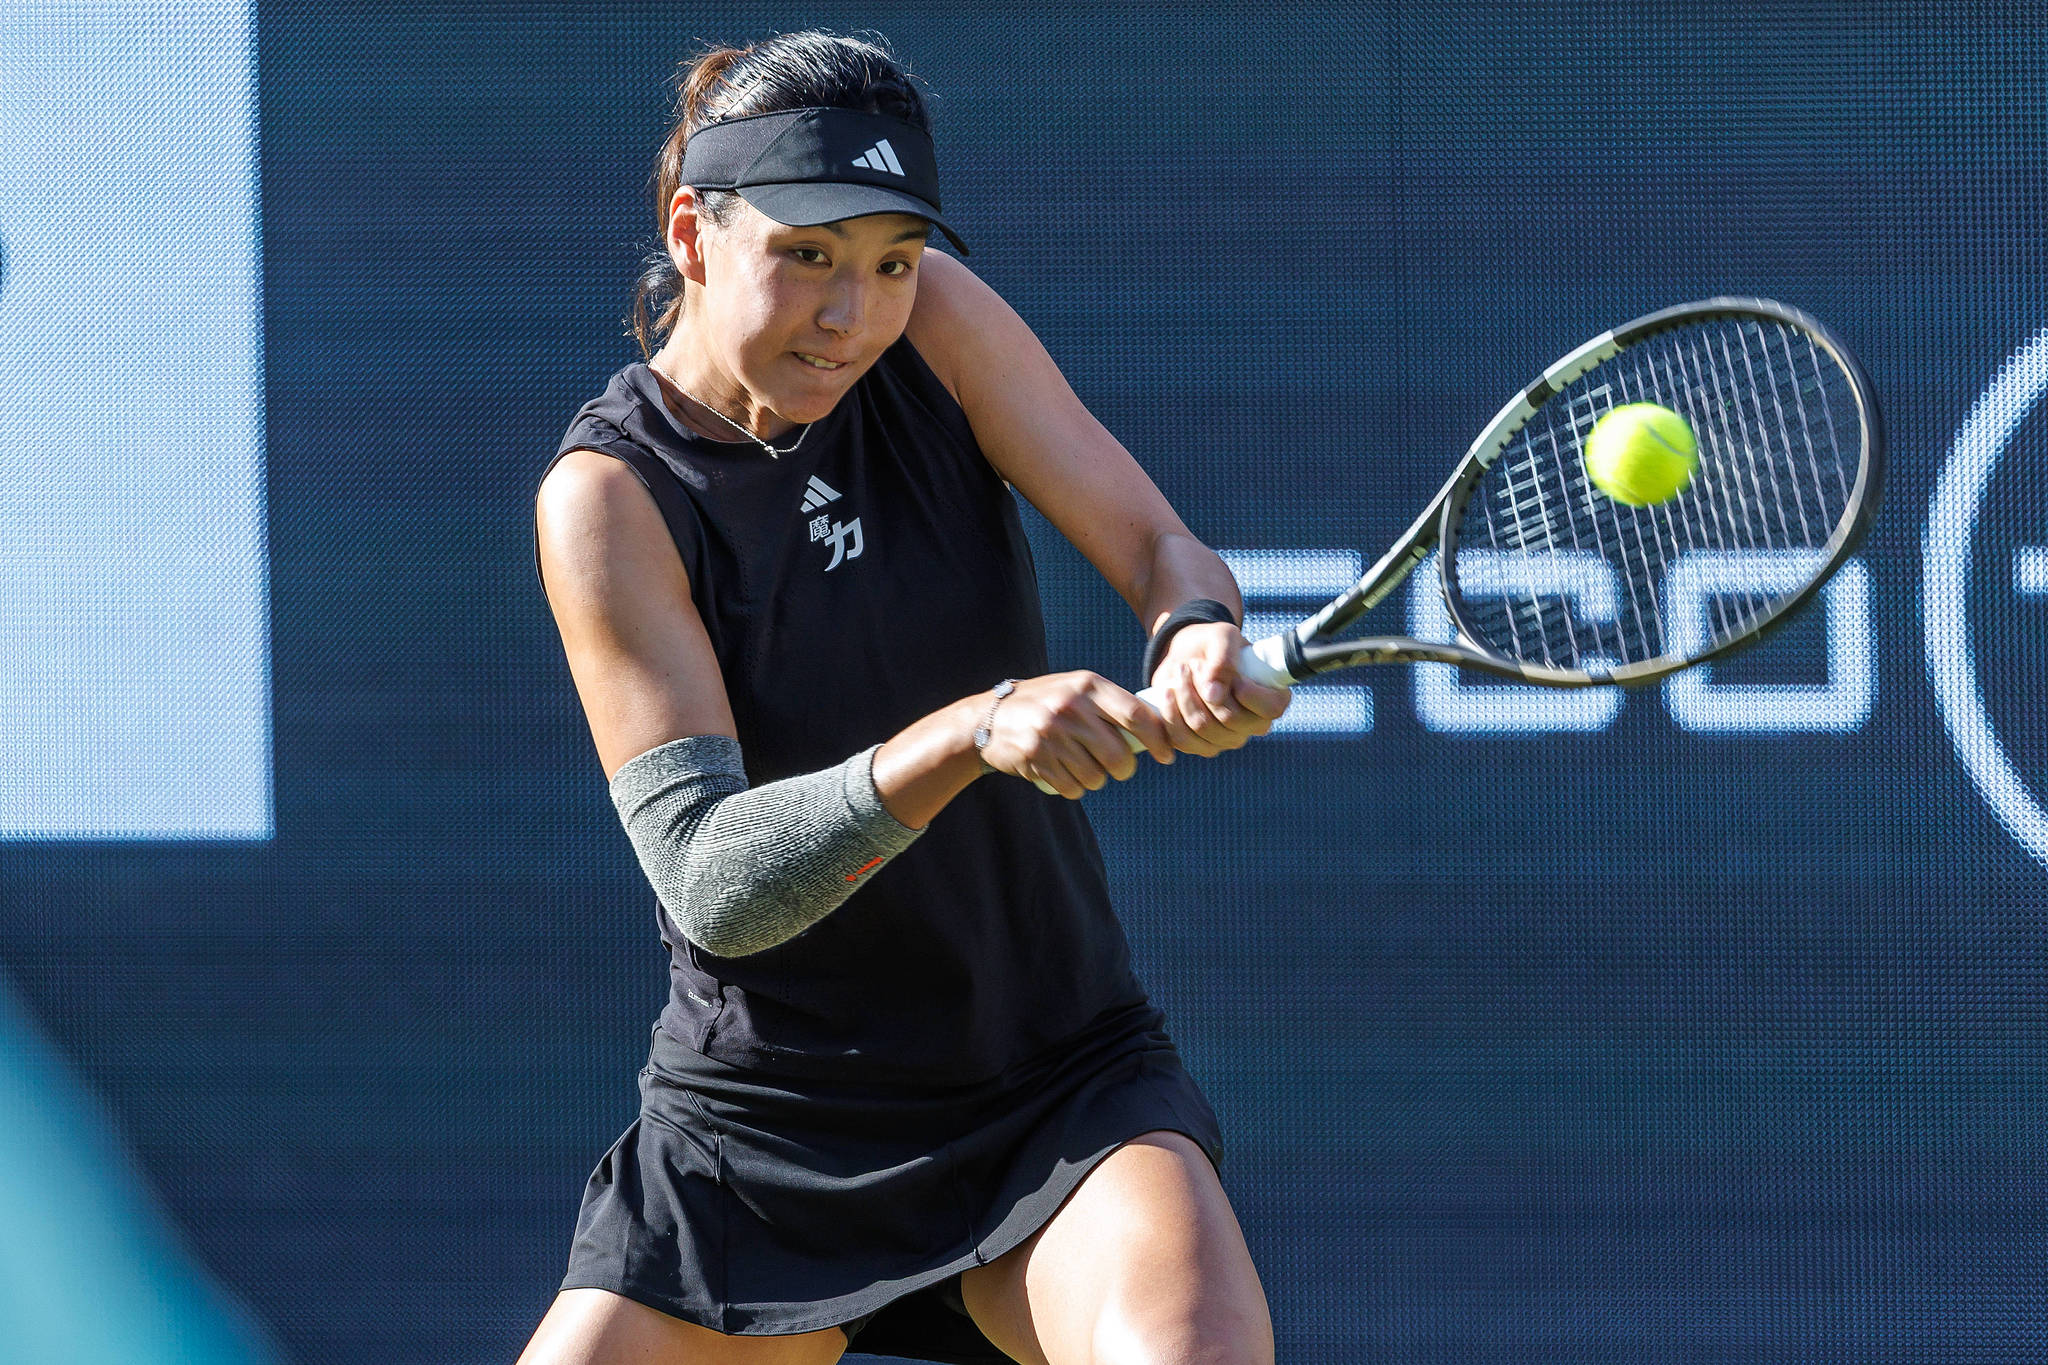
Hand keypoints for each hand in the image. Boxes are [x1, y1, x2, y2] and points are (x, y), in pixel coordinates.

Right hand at [974, 671, 1175, 799]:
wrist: (990, 717)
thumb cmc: (1046, 703)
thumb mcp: (1076, 690)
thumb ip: (1111, 705)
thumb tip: (1156, 730)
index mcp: (1087, 685)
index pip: (1136, 716)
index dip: (1158, 740)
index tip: (1166, 755)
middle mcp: (1071, 707)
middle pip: (1120, 756)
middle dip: (1124, 769)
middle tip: (1117, 767)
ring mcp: (1052, 733)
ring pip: (1097, 777)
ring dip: (1095, 779)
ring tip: (1081, 765)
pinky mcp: (1036, 757)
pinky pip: (1073, 788)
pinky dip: (1074, 787)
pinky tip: (1062, 772)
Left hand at [1147, 622, 1291, 756]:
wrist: (1186, 657)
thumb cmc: (1213, 645)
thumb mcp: (1222, 637)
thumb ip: (1224, 659)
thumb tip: (1214, 695)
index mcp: (1272, 698)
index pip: (1271, 709)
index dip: (1249, 692)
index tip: (1231, 672)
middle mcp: (1253, 725)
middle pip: (1230, 719)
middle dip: (1205, 687)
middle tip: (1194, 664)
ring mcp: (1227, 739)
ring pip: (1203, 728)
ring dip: (1186, 697)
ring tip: (1181, 672)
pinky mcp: (1200, 745)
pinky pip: (1183, 739)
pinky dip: (1171, 713)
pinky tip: (1169, 691)